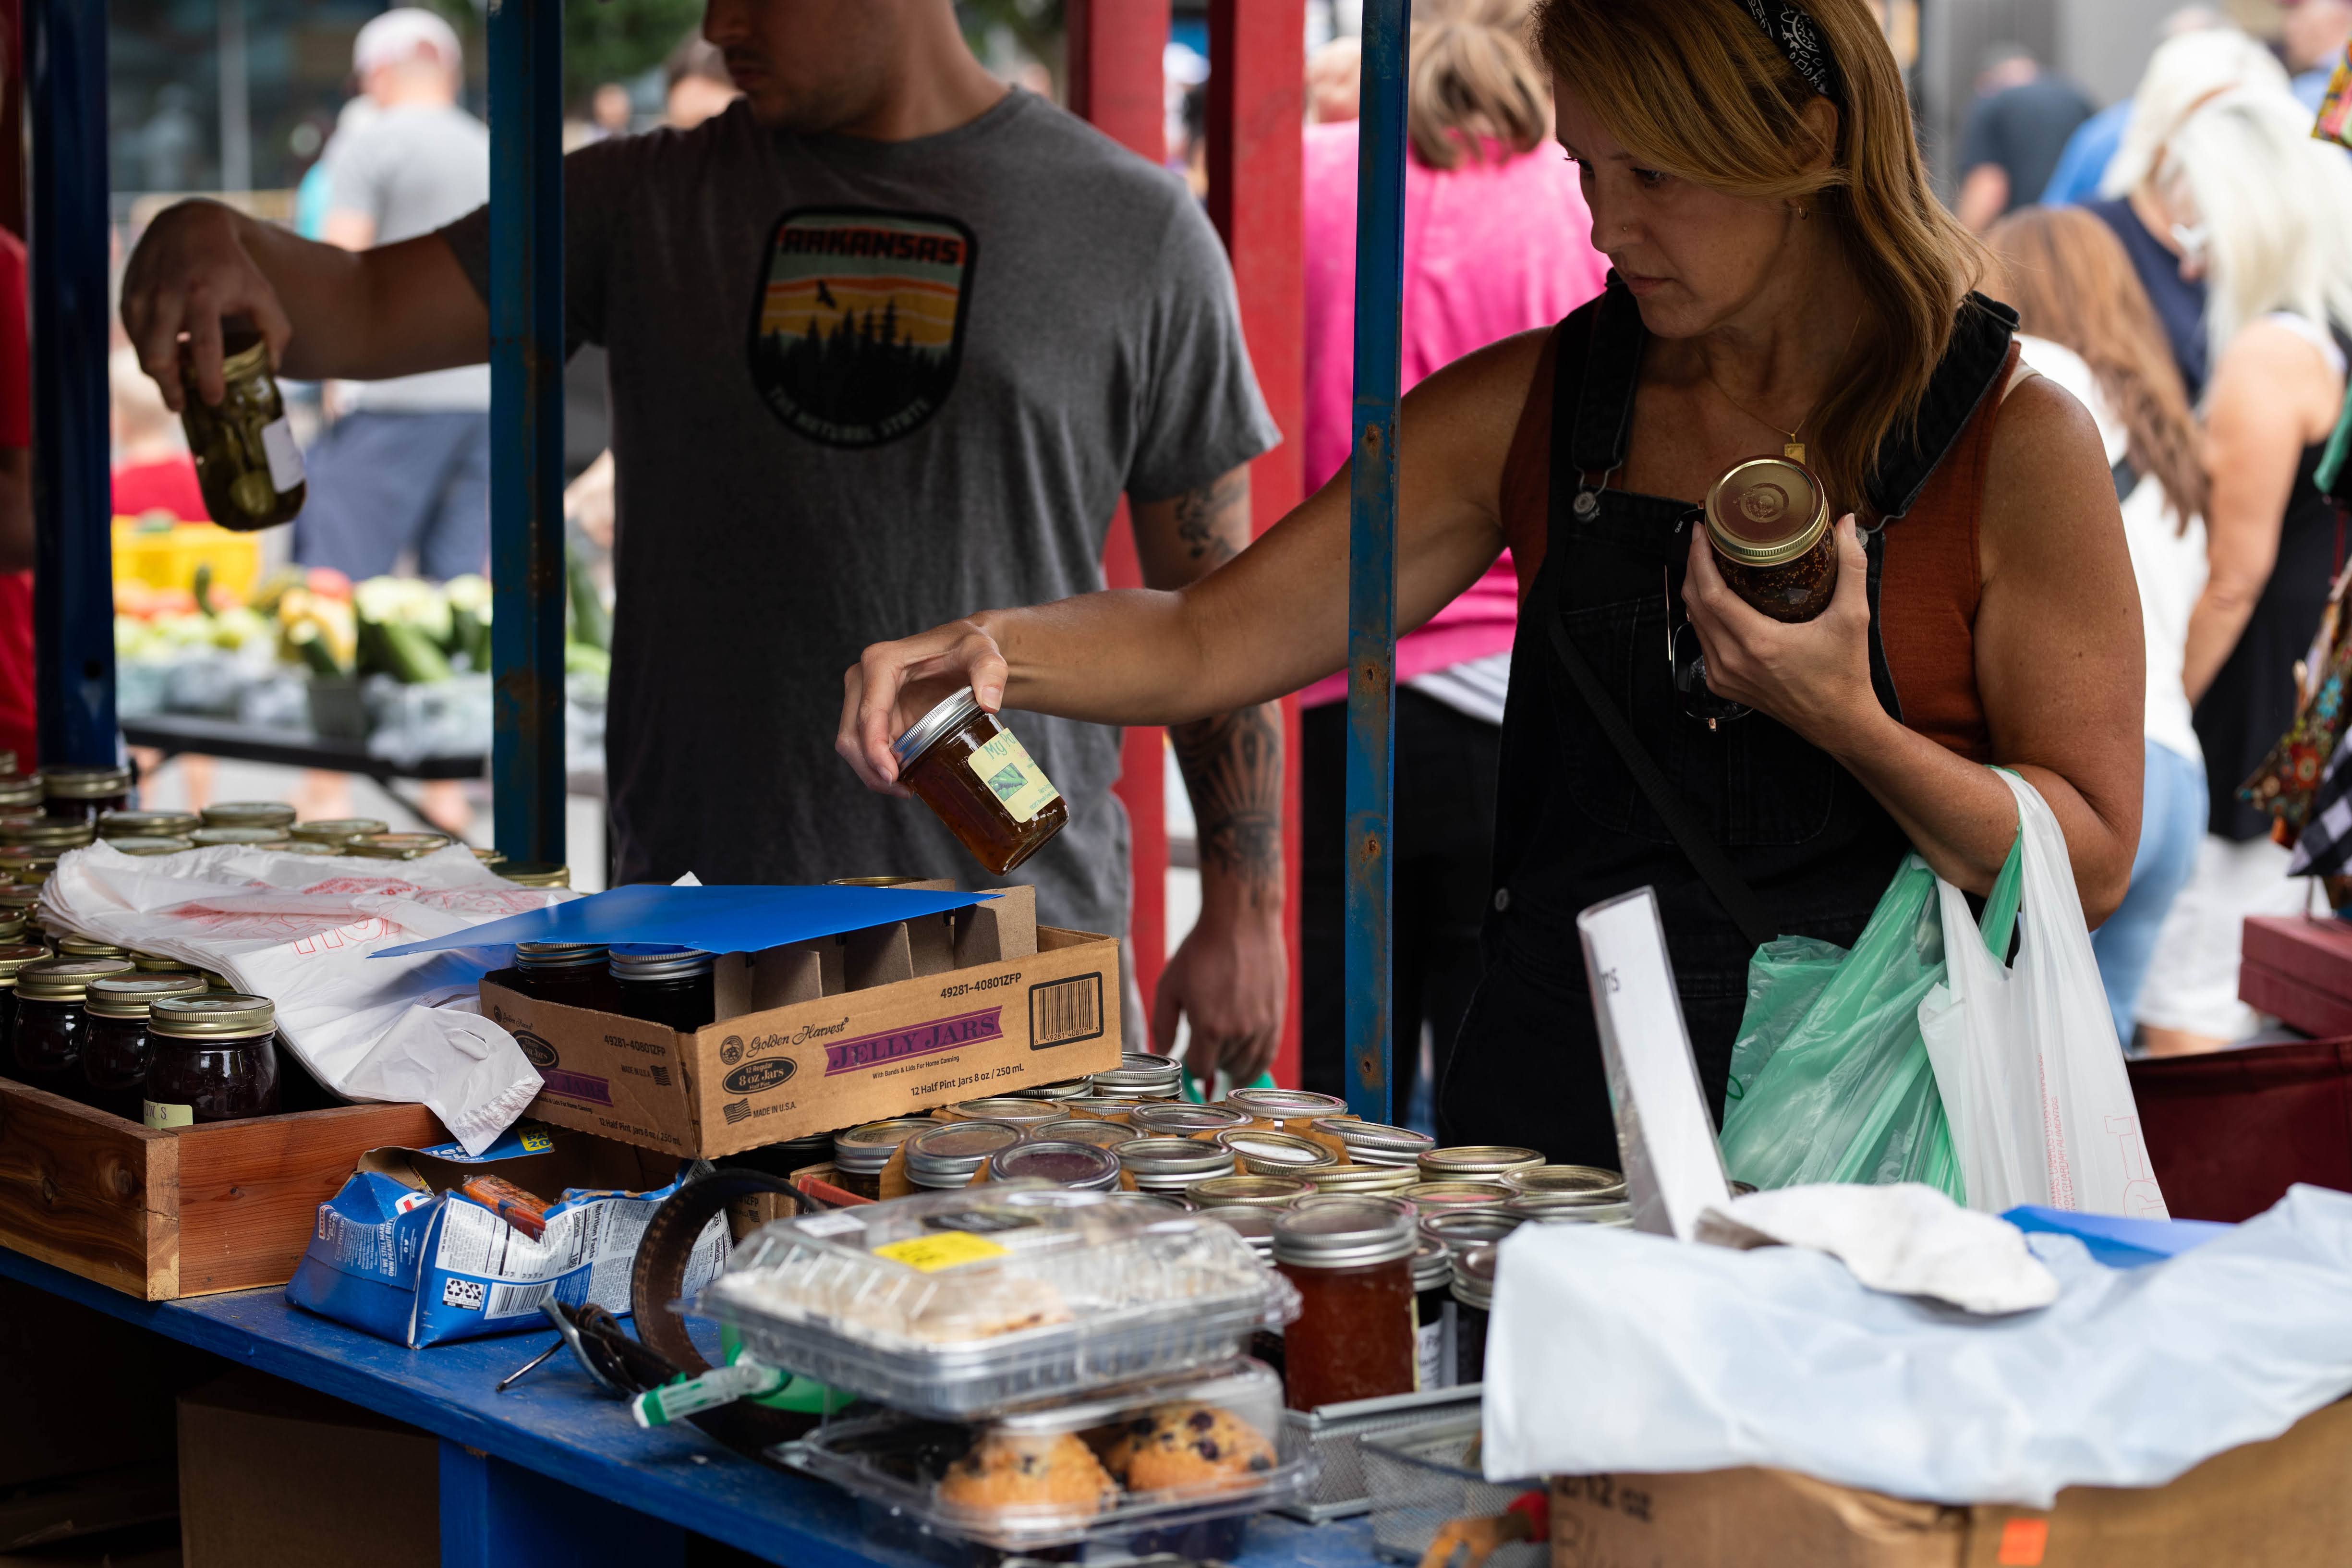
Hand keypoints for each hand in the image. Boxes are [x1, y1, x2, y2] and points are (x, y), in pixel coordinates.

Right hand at [120, 200, 293, 412]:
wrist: (188, 225)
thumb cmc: (232, 266)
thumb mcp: (262, 293)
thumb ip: (275, 332)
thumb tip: (270, 371)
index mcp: (204, 294)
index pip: (204, 345)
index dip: (208, 377)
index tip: (213, 401)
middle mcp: (166, 296)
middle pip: (158, 355)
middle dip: (169, 387)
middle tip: (182, 405)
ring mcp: (141, 296)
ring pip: (142, 350)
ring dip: (157, 374)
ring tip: (177, 385)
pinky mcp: (127, 297)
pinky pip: (134, 337)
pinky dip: (149, 352)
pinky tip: (168, 356)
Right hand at [837, 619, 1009, 796]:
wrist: (965, 651)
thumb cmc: (969, 648)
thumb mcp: (984, 653)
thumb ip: (991, 671)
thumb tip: (989, 702)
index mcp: (882, 661)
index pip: (869, 712)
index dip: (874, 748)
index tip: (893, 776)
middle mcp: (864, 678)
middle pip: (852, 734)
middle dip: (871, 768)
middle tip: (904, 791)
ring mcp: (865, 697)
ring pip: (853, 745)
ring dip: (872, 772)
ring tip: (907, 789)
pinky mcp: (873, 714)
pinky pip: (866, 747)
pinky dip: (879, 766)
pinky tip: (906, 778)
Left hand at [1152, 901, 1286, 1092]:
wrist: (1241, 923)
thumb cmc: (1202, 950)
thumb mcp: (1169, 986)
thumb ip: (1162, 1025)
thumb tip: (1162, 1053)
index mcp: (1209, 1027)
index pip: (1200, 1069)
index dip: (1191, 1066)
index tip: (1187, 1056)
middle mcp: (1239, 1032)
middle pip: (1223, 1067)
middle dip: (1211, 1060)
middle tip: (1203, 1045)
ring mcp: (1262, 1026)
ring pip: (1246, 1065)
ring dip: (1232, 1064)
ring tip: (1223, 1055)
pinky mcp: (1277, 1016)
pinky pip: (1268, 1055)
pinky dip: (1256, 1066)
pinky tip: (1246, 1067)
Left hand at [1681, 514, 1884, 751]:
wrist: (1838, 722)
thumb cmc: (1845, 673)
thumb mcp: (1853, 617)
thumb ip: (1851, 566)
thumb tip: (1846, 522)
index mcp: (1757, 642)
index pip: (1710, 592)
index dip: (1699, 558)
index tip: (1701, 531)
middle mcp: (1732, 660)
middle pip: (1695, 603)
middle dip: (1694, 565)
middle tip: (1704, 538)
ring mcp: (1723, 675)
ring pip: (1695, 622)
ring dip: (1696, 590)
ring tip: (1709, 561)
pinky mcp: (1722, 684)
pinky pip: (1703, 642)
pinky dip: (1704, 616)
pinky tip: (1716, 598)